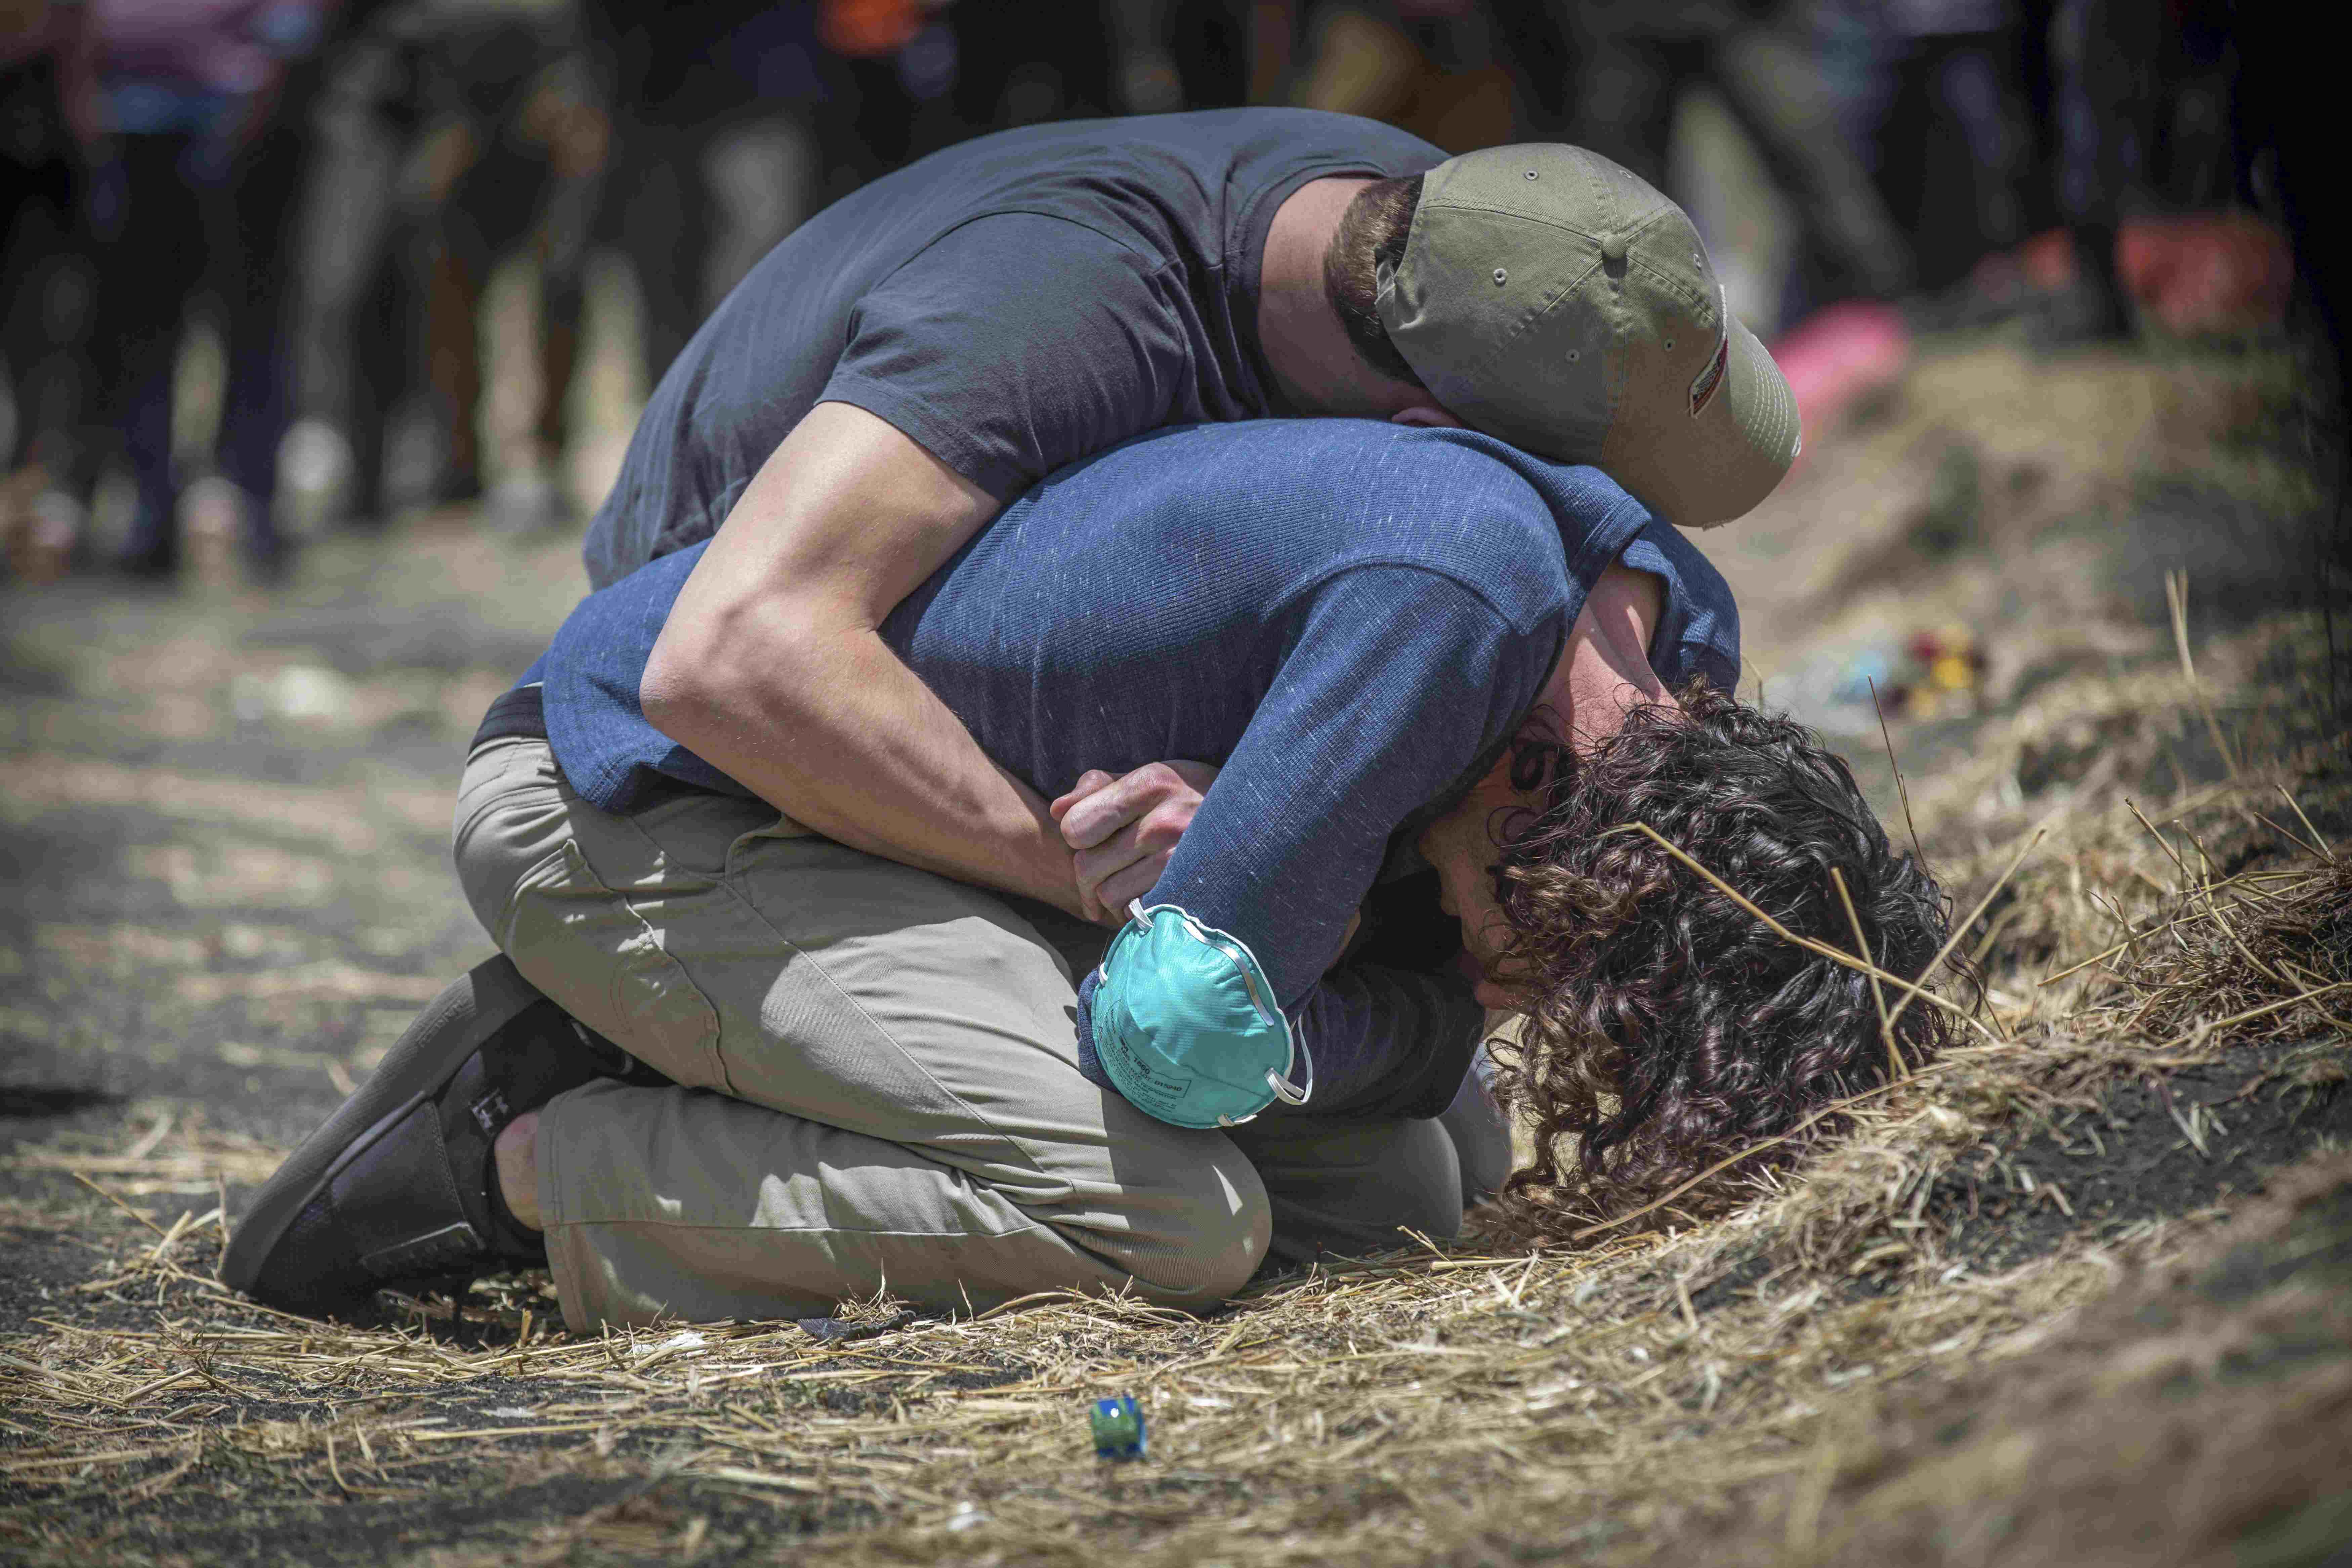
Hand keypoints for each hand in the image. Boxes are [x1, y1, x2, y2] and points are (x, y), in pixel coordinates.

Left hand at [1050, 761, 1218, 924]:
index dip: (1077, 835)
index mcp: (1152, 783)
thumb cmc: (1191, 797)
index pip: (1076, 827)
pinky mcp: (1190, 892)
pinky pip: (1136, 913)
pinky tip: (1145, 897)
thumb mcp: (1151, 777)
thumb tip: (1057, 811)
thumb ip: (1099, 788)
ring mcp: (1181, 861)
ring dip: (1109, 897)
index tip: (1092, 837)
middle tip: (1099, 875)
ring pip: (1108, 895)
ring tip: (1125, 886)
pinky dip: (1133, 910)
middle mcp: (1166, 822)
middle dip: (1086, 876)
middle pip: (1087, 867)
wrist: (1256, 821)